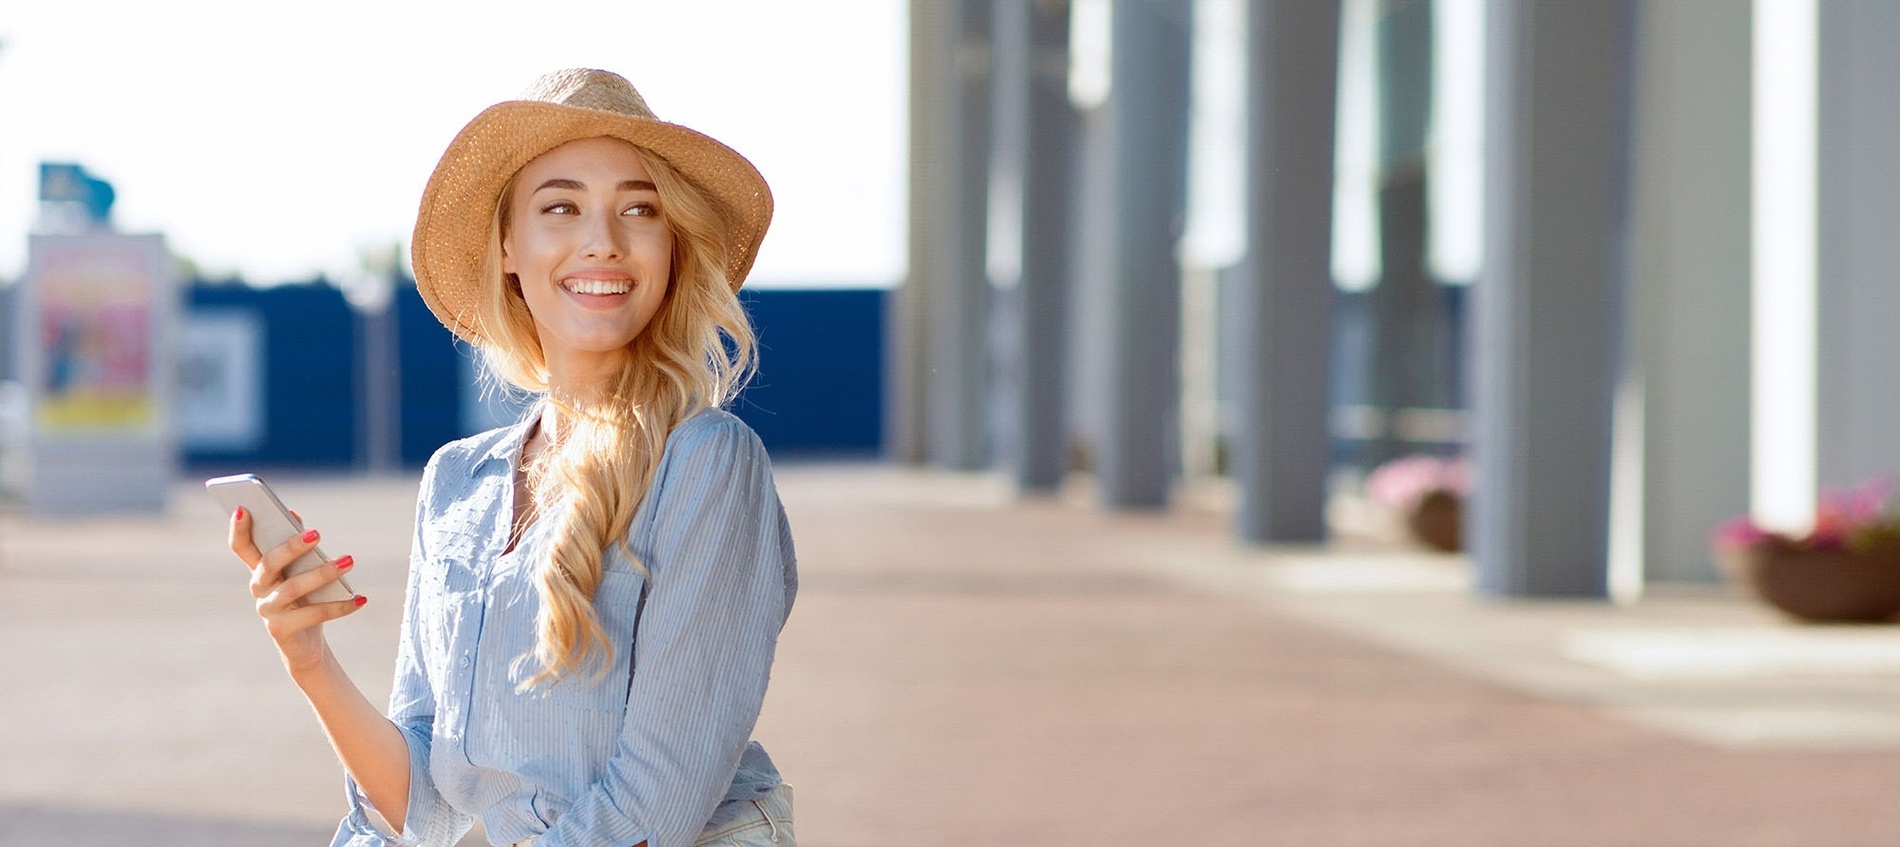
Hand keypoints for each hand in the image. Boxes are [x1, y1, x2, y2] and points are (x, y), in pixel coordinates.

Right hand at [229, 507, 365, 674]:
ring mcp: (267, 610)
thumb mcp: (300, 572)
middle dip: (291, 546)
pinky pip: (313, 614)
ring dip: (323, 573)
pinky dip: (340, 606)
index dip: (238, 529)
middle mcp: (258, 589)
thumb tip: (295, 516)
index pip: (242, 547)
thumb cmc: (304, 600)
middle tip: (317, 533)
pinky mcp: (280, 630)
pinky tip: (360, 599)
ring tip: (349, 561)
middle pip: (269, 563)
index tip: (243, 508)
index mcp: (260, 570)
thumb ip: (297, 545)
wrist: (304, 645)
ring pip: (293, 588)